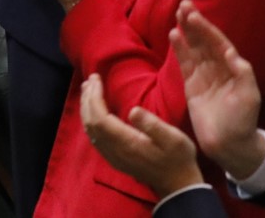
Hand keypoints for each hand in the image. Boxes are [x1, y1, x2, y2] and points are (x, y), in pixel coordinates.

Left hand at [78, 74, 203, 197]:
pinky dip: (90, 119)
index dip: (94, 97)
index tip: (96, 78)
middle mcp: (114, 150)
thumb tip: (133, 110)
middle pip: (91, 123)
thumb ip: (153, 125)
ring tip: (87, 89)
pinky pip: (94, 136)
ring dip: (86, 108)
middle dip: (88, 99)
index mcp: (126, 143)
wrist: (178, 185)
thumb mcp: (174, 139)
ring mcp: (112, 156)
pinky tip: (93, 111)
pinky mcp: (114, 158)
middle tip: (90, 79)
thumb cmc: (178, 159)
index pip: (100, 118)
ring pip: (90, 130)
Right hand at [169, 1, 264, 179]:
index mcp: (233, 67)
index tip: (195, 15)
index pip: (218, 42)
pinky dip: (179, 48)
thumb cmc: (243, 121)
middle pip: (204, 40)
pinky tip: (174, 34)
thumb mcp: (249, 97)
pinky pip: (184, 62)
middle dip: (195, 22)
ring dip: (186, 30)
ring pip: (193, 47)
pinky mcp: (191, 84)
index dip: (207, 28)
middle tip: (184, 5)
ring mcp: (204, 75)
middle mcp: (218, 67)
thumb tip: (230, 51)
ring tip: (178, 13)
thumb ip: (242, 73)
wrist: (229, 145)